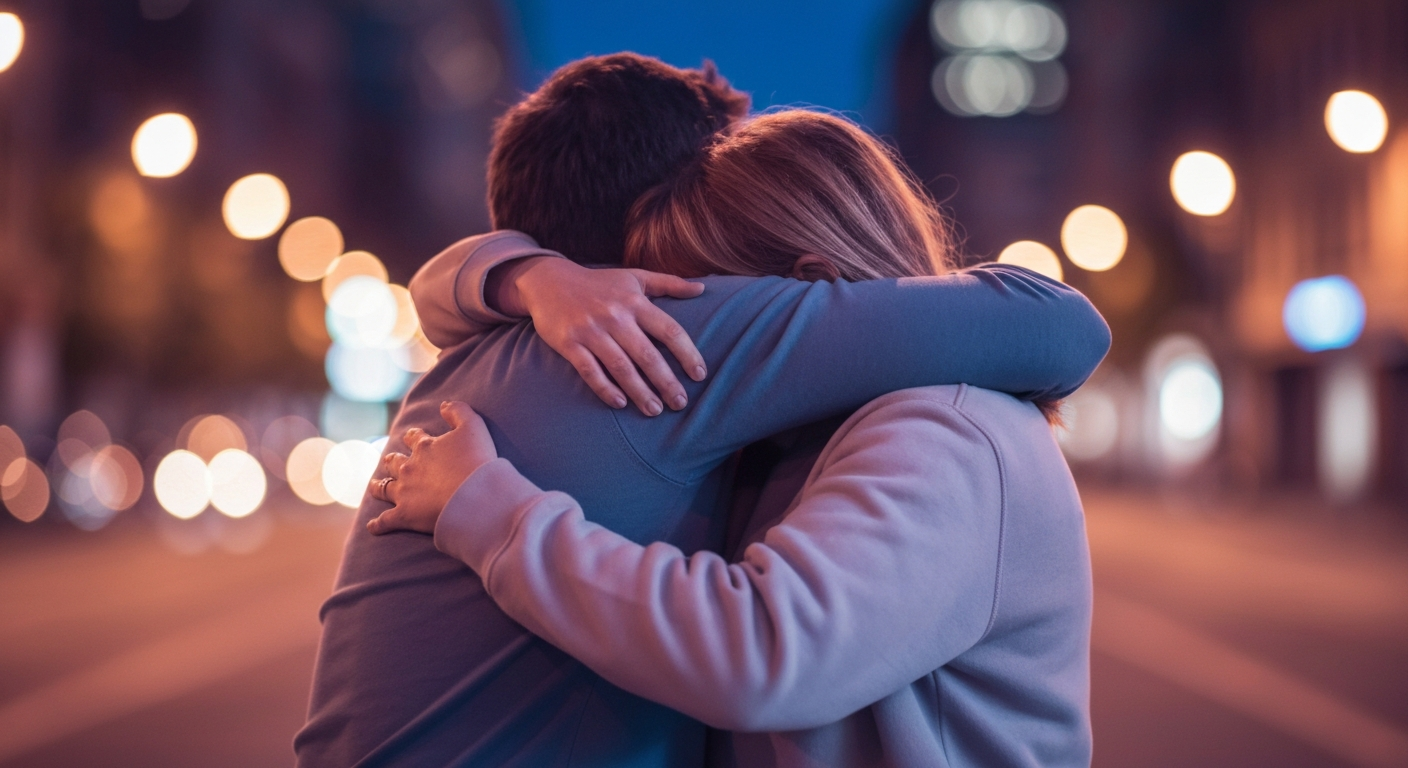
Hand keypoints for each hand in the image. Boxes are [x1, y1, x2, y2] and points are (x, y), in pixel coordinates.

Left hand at [366, 402, 496, 534]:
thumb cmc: (476, 462)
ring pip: (383, 488)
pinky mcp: (404, 516)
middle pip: (394, 462)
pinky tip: (372, 526)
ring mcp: (404, 493)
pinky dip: (377, 524)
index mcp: (424, 447)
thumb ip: (459, 412)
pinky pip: (385, 521)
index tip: (412, 437)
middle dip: (392, 461)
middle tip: (390, 461)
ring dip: (378, 486)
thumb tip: (443, 405)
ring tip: (374, 485)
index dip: (413, 437)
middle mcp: (409, 468)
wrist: (474, 498)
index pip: (414, 438)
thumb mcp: (474, 428)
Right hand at [490, 256, 707, 415]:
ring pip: (620, 367)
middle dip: (666, 382)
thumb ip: (669, 283)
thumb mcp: (635, 277)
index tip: (699, 375)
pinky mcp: (569, 343)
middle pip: (647, 354)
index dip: (687, 354)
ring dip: (640, 391)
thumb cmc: (599, 283)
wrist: (549, 280)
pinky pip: (590, 371)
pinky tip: (620, 403)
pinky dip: (605, 388)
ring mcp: (591, 331)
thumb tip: (702, 288)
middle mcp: (615, 316)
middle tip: (680, 403)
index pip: (669, 330)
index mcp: (635, 302)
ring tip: (654, 410)